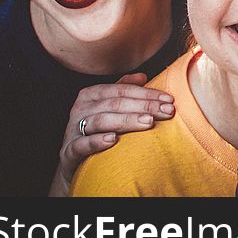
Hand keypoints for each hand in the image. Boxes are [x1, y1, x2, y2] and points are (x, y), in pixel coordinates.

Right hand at [48, 73, 174, 195]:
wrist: (75, 160)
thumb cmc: (98, 130)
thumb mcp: (110, 108)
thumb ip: (124, 90)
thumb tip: (142, 76)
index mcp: (92, 94)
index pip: (123, 90)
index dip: (147, 94)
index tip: (169, 100)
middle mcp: (80, 108)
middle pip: (115, 104)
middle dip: (145, 107)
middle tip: (167, 112)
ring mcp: (72, 129)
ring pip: (101, 121)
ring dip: (127, 121)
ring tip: (149, 123)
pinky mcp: (68, 151)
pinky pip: (81, 145)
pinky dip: (96, 141)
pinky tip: (113, 140)